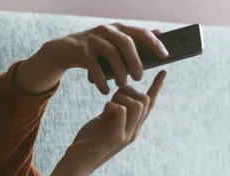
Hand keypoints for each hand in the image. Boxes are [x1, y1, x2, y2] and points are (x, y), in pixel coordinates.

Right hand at [41, 23, 167, 93]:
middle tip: (140, 78)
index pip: (140, 32)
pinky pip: (93, 65)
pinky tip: (106, 91)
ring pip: (110, 52)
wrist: (64, 51)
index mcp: (119, 29)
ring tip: (123, 86)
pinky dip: (101, 79)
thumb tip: (160, 34)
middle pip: (126, 41)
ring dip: (119, 71)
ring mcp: (93, 38)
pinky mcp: (80, 49)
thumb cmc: (97, 51)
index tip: (165, 56)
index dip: (154, 42)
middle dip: (135, 61)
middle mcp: (107, 30)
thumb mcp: (116, 44)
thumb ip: (135, 41)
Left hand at [62, 70, 166, 175]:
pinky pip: (122, 112)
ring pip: (137, 105)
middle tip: (113, 95)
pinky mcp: (116, 137)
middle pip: (145, 100)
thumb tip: (118, 97)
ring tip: (108, 105)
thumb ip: (114, 111)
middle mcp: (134, 131)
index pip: (150, 104)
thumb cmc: (88, 142)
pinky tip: (104, 111)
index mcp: (133, 126)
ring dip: (122, 97)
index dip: (157, 87)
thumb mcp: (103, 122)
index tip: (163, 71)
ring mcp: (127, 135)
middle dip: (130, 90)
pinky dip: (112, 105)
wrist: (77, 164)